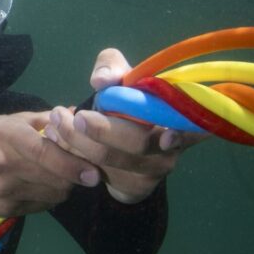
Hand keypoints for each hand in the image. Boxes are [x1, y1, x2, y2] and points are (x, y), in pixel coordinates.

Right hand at [0, 112, 102, 217]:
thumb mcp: (7, 122)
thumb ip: (43, 120)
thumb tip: (77, 116)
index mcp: (7, 136)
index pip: (45, 153)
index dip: (73, 164)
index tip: (93, 172)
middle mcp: (5, 163)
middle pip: (55, 178)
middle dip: (75, 176)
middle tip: (84, 172)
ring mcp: (4, 189)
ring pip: (52, 194)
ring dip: (63, 188)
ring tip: (60, 177)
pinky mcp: (4, 209)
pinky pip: (40, 206)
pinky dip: (48, 198)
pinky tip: (40, 188)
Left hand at [43, 48, 203, 203]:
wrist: (116, 142)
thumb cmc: (126, 100)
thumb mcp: (122, 77)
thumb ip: (112, 67)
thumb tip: (102, 80)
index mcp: (181, 114)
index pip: (196, 125)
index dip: (183, 132)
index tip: (166, 136)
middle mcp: (175, 144)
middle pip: (141, 142)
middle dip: (105, 131)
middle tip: (77, 118)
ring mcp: (156, 169)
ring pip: (116, 159)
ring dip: (81, 142)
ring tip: (58, 123)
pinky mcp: (135, 186)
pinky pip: (102, 172)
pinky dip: (76, 155)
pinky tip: (60, 140)